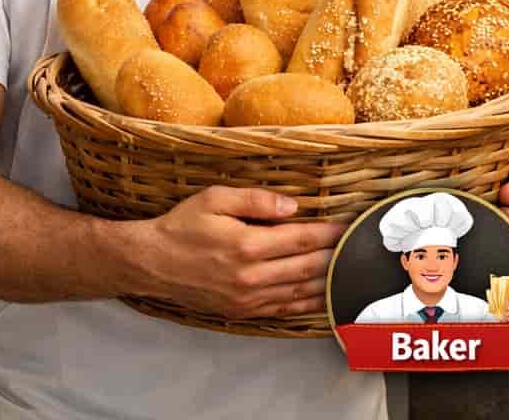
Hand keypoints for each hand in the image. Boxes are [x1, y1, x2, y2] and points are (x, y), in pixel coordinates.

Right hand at [130, 186, 343, 318]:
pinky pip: (284, 308)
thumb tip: (293, 206)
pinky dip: (309, 303)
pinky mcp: (242, 310)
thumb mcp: (215, 199)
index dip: (332, 233)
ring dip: (329, 281)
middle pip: (310, 267)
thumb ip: (257, 200)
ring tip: (351, 270)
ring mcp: (247, 298)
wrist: (150, 262)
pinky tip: (325, 295)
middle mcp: (251, 276)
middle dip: (337, 256)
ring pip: (302, 292)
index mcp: (247, 245)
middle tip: (358, 246)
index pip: (304, 239)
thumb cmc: (182, 226)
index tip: (350, 225)